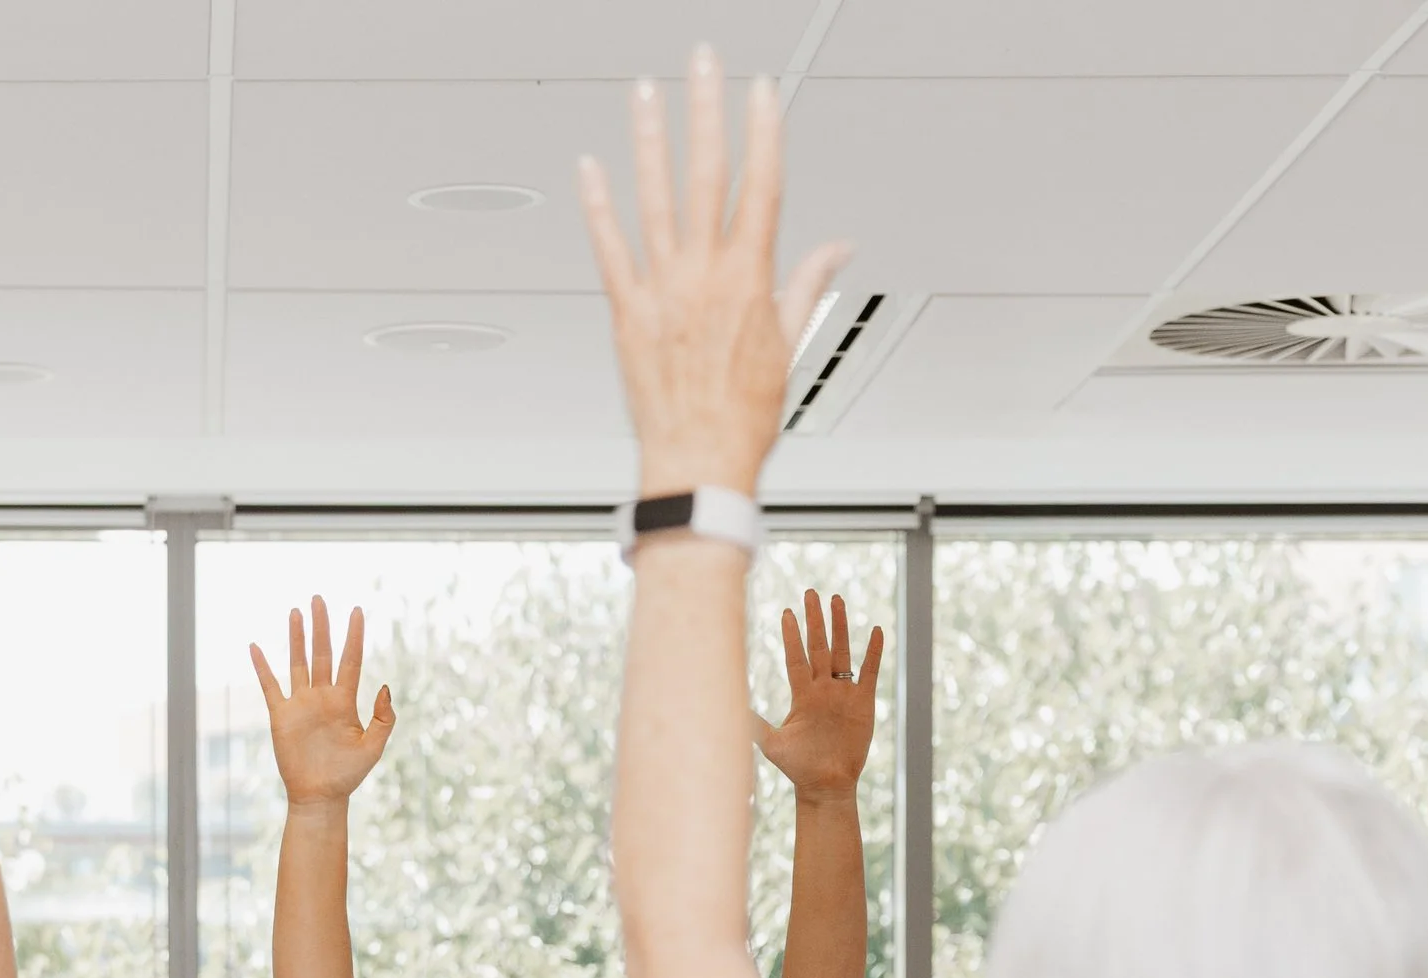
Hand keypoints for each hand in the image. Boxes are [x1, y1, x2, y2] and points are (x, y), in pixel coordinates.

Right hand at [250, 599, 395, 808]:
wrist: (319, 796)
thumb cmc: (347, 776)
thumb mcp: (373, 748)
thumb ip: (383, 719)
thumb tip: (385, 686)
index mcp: (345, 702)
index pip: (351, 660)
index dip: (354, 636)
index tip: (358, 611)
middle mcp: (322, 697)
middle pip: (322, 653)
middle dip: (322, 626)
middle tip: (319, 598)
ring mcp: (301, 704)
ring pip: (298, 662)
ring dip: (296, 638)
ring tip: (296, 612)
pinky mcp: (281, 715)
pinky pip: (270, 686)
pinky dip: (262, 667)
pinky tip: (255, 648)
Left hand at [580, 50, 845, 497]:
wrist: (698, 467)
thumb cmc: (743, 420)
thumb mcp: (789, 347)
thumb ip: (807, 285)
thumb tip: (837, 248)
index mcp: (749, 280)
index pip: (762, 186)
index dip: (763, 132)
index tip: (761, 91)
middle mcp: (704, 276)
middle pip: (707, 174)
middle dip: (707, 110)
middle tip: (704, 60)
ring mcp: (662, 291)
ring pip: (655, 198)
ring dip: (650, 139)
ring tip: (646, 91)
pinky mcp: (627, 314)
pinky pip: (609, 250)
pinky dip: (598, 207)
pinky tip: (590, 167)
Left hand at [755, 589, 882, 799]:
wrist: (826, 785)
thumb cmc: (798, 768)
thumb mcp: (773, 745)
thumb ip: (754, 725)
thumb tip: (729, 712)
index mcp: (801, 695)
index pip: (795, 658)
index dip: (791, 636)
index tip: (786, 612)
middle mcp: (822, 689)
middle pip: (818, 646)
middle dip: (814, 620)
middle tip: (810, 592)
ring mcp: (843, 694)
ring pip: (842, 652)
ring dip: (840, 627)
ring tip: (838, 600)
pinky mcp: (863, 702)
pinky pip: (869, 672)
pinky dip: (873, 652)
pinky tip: (875, 631)